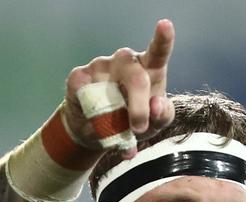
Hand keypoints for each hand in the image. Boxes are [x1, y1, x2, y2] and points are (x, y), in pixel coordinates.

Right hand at [62, 19, 175, 157]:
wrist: (97, 133)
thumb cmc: (133, 121)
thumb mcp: (155, 124)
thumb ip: (162, 115)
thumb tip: (157, 105)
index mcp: (149, 69)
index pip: (158, 51)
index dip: (163, 38)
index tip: (165, 25)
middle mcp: (125, 61)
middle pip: (136, 77)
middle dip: (139, 108)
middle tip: (139, 128)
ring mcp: (101, 65)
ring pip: (110, 90)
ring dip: (114, 116)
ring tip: (114, 127)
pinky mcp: (79, 76)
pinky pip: (86, 97)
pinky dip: (92, 116)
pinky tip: (92, 117)